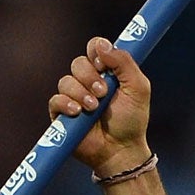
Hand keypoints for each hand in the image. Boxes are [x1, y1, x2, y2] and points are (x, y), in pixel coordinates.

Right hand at [50, 37, 152, 177]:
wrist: (122, 149)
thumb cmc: (131, 120)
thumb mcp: (138, 87)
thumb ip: (124, 62)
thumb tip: (102, 45)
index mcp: (105, 71)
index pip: (94, 48)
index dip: (96, 51)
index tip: (104, 65)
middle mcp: (88, 81)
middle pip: (78, 63)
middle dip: (90, 77)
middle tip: (103, 93)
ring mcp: (73, 97)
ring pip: (66, 81)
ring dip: (81, 93)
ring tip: (94, 108)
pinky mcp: (62, 114)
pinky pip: (55, 100)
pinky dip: (66, 103)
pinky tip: (78, 112)